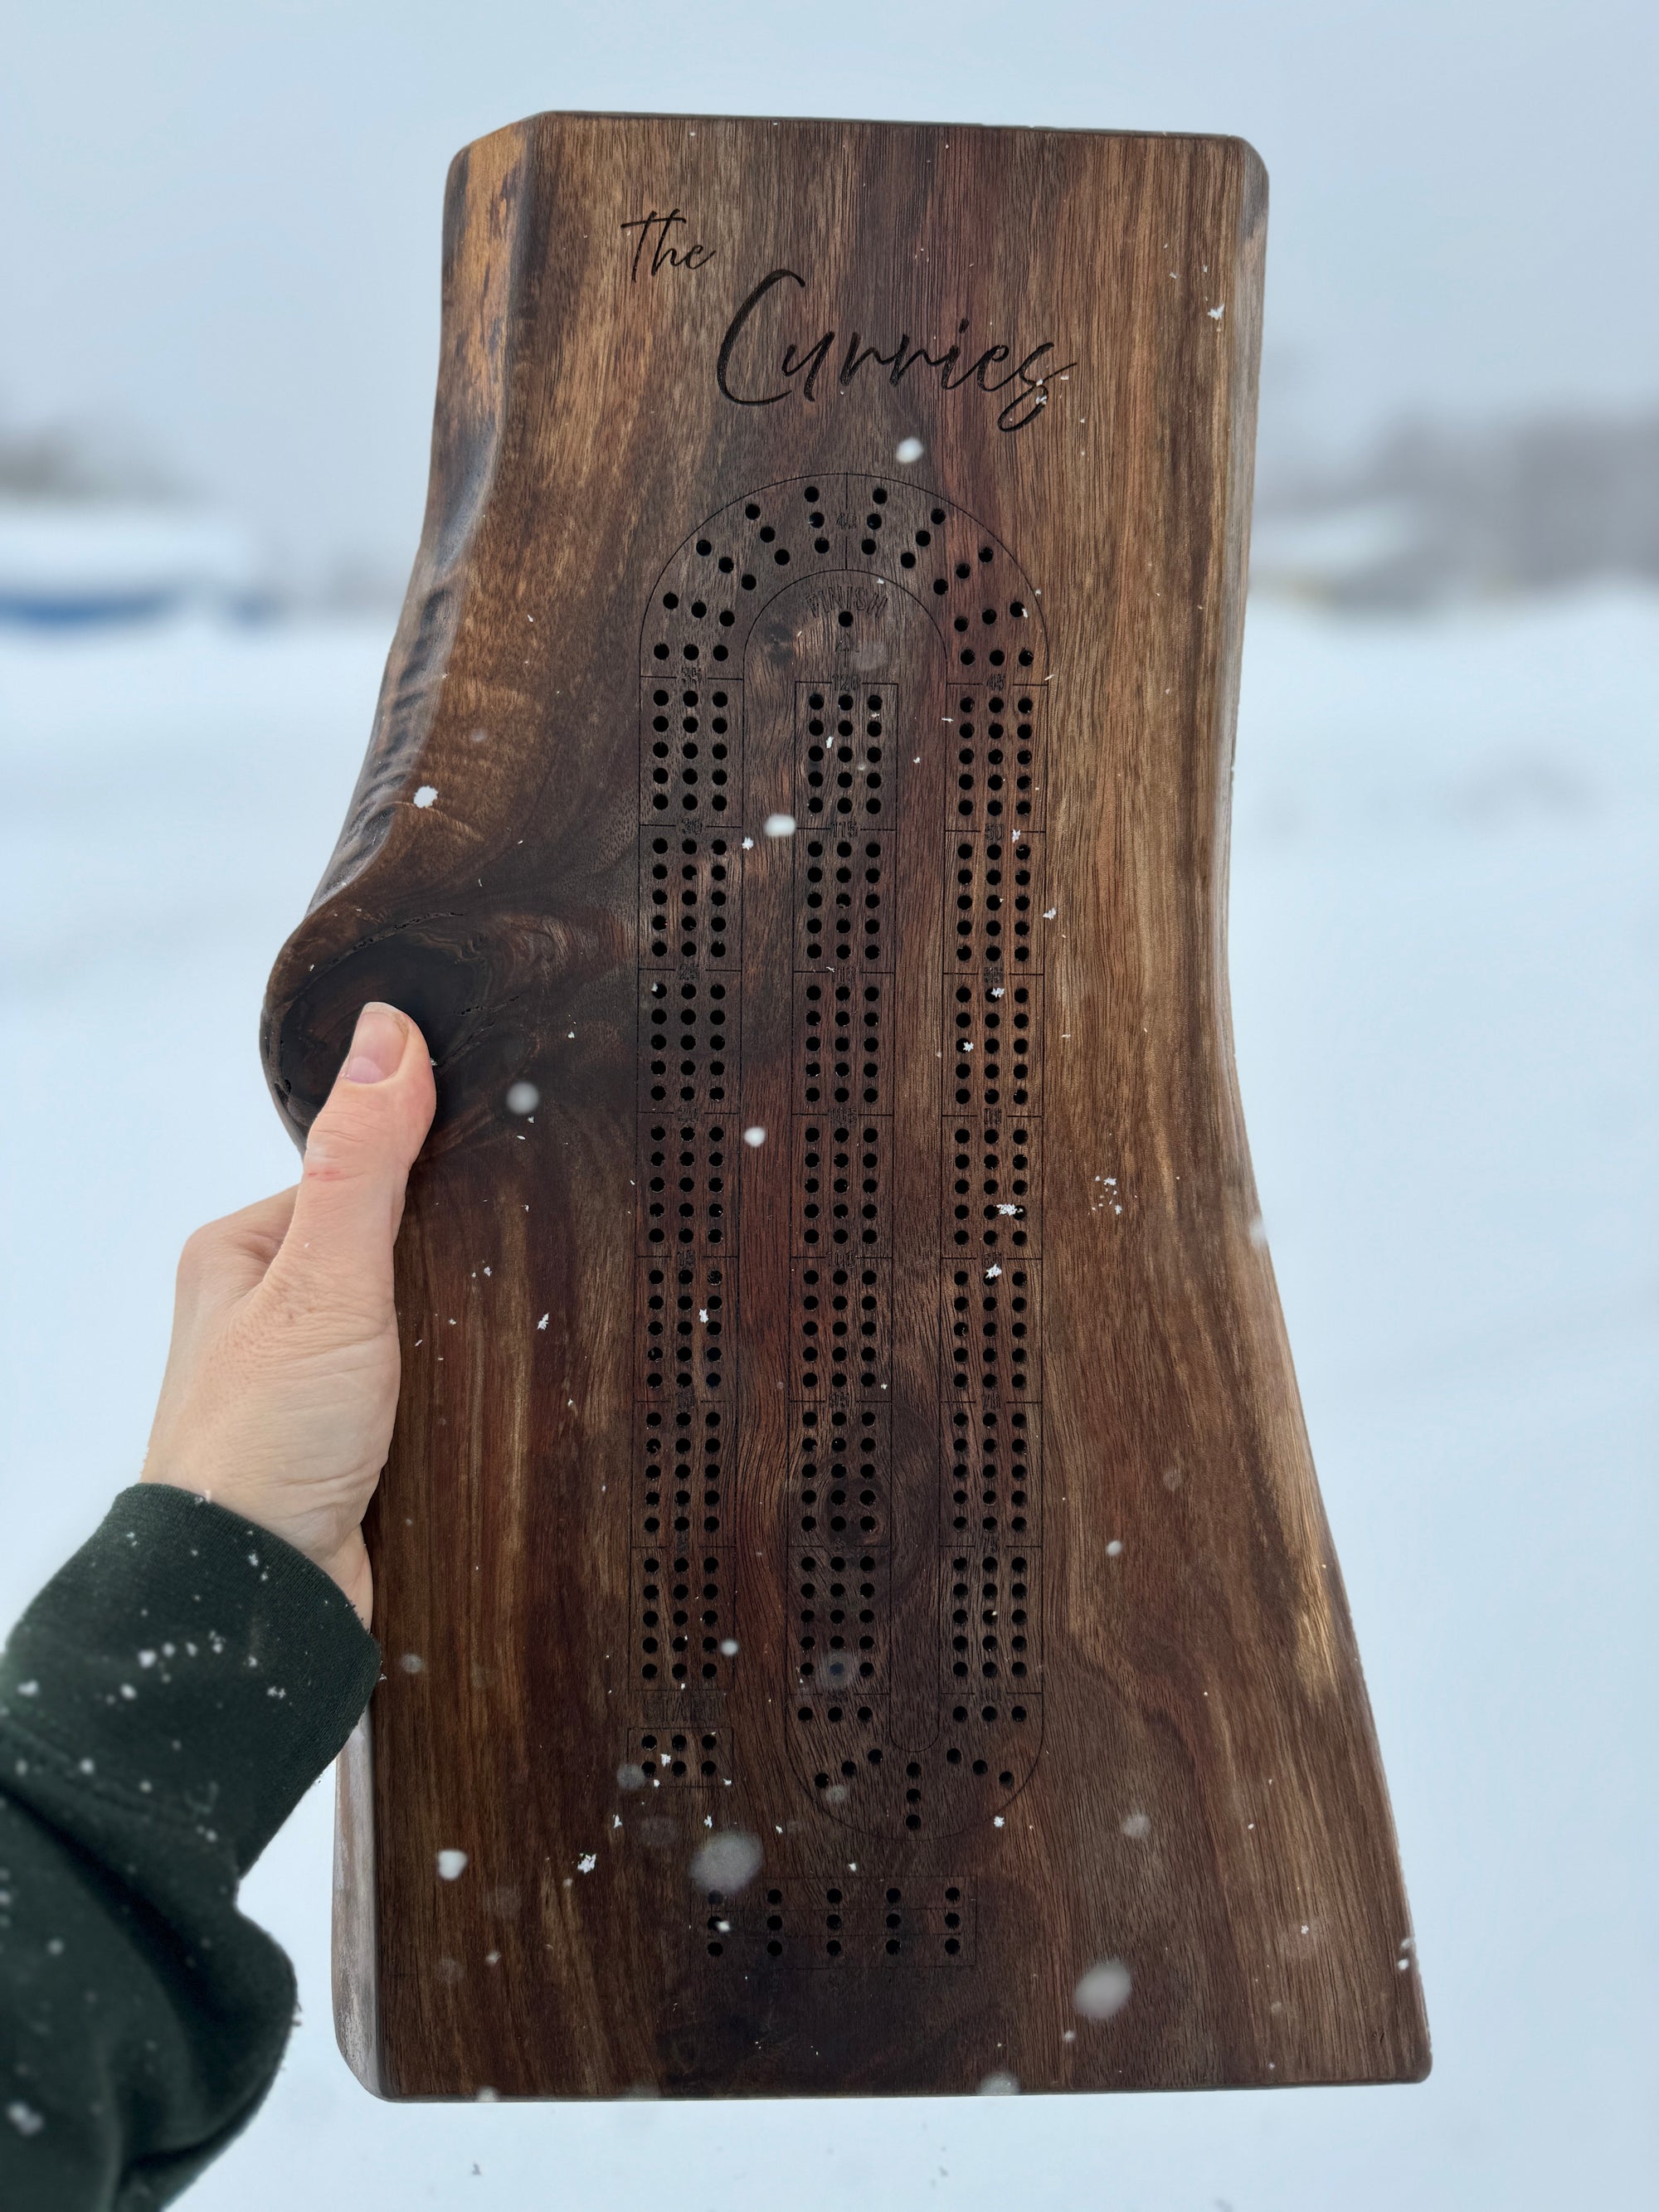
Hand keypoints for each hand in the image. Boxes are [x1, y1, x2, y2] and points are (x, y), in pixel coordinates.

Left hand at [141, 1003, 435, 1626]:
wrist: (257, 1605)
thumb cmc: (257, 1449)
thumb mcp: (322, 1283)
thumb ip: (360, 1163)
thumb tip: (387, 1034)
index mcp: (246, 1253)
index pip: (362, 1174)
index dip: (430, 1178)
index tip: (484, 1192)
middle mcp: (274, 1312)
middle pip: (400, 1249)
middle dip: (450, 1270)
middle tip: (486, 1289)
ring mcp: (319, 1382)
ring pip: (425, 1325)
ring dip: (463, 1340)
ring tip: (496, 1350)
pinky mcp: (363, 1444)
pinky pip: (435, 1391)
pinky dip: (465, 1394)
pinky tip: (492, 1400)